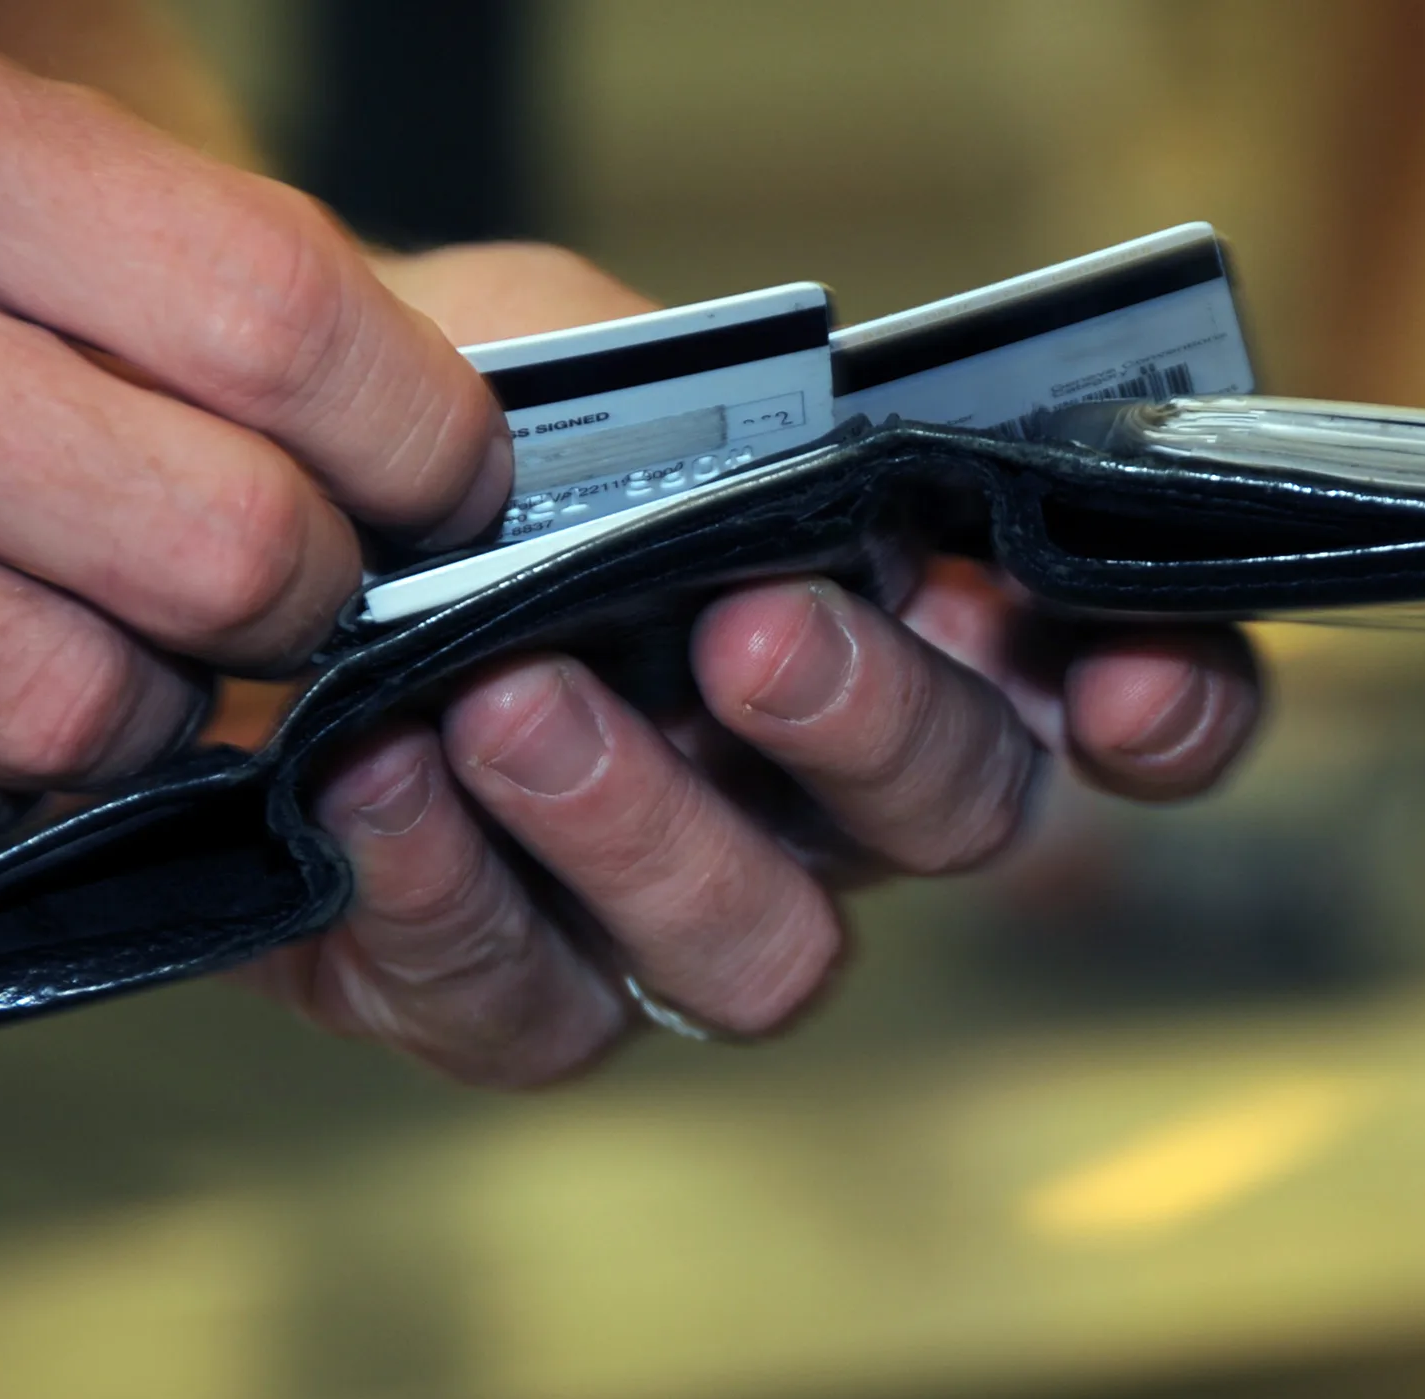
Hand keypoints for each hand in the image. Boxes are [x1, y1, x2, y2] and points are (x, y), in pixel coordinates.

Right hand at [0, 2, 505, 858]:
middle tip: (289, 571)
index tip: (450, 485)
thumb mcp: (1, 143)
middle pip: (221, 550)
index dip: (419, 438)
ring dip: (151, 705)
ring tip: (121, 628)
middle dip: (305, 591)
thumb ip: (203, 267)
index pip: (283, 328)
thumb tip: (440, 446)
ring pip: (77, 711)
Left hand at [256, 245, 1262, 1086]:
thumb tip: (779, 494)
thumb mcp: (583, 358)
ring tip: (515, 708)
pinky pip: (537, 1014)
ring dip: (656, 837)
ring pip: (770, 963)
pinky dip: (457, 900)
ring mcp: (681, 909)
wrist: (252, 501)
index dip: (1172, 704)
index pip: (1119, 691)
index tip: (1115, 681)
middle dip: (873, 728)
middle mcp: (831, 794)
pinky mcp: (516, 992)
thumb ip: (706, 411)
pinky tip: (376, 782)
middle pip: (961, 820)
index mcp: (905, 624)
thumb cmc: (460, 426)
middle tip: (755, 634)